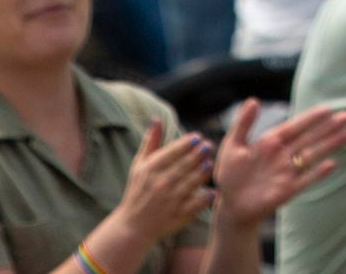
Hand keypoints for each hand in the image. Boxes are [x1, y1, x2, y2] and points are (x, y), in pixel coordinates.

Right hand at [115, 119, 214, 244]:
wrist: (133, 227)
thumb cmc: (137, 191)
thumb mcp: (139, 166)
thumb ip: (151, 142)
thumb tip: (156, 119)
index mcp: (150, 169)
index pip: (173, 152)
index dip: (187, 143)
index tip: (197, 137)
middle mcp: (160, 184)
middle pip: (186, 164)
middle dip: (200, 153)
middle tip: (210, 146)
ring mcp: (170, 200)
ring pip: (193, 182)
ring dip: (204, 171)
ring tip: (210, 163)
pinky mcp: (178, 215)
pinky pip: (196, 203)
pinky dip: (205, 197)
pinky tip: (212, 190)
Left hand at [211, 99, 345, 230]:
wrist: (231, 205)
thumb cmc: (231, 175)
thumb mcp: (232, 146)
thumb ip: (244, 124)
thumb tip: (254, 100)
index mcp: (272, 141)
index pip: (295, 126)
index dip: (311, 118)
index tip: (328, 108)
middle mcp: (284, 154)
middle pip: (310, 138)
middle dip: (329, 127)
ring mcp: (287, 172)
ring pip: (312, 155)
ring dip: (330, 145)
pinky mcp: (288, 190)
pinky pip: (305, 180)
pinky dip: (318, 173)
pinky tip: (332, 164)